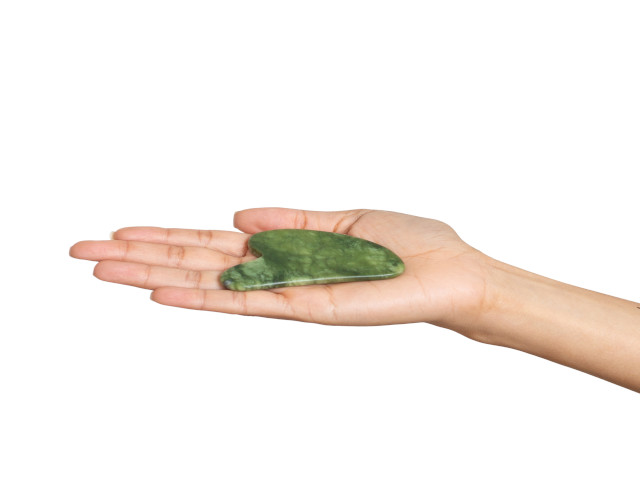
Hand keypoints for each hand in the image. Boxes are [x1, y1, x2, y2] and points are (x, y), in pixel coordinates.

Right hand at [70, 208, 492, 335]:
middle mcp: (276, 272)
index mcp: (284, 247)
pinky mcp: (305, 308)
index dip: (165, 236)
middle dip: (138, 255)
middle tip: (81, 250)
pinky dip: (202, 297)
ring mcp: (285, 292)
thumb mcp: (342, 217)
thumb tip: (235, 215)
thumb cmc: (407, 244)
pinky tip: (160, 291)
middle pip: (196, 262)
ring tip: (100, 268)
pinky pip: (245, 301)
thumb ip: (287, 221)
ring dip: (152, 275)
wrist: (451, 274)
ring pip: (208, 284)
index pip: (212, 243)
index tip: (121, 230)